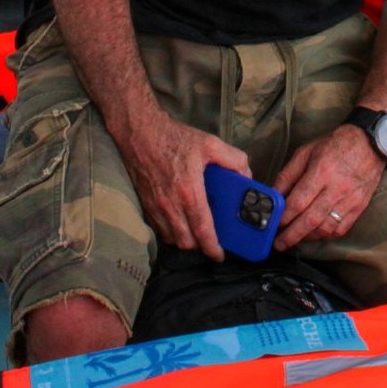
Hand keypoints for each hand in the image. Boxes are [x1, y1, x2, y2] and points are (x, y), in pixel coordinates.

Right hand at [118, 111, 250, 260]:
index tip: (219, 255)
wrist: (139, 132)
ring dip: (185, 240)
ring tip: (196, 232)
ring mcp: (155, 206)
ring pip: (171, 238)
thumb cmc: (175, 138)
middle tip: (210, 240)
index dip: (212, 247)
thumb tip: (247, 177)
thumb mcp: (210, 143)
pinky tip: (180, 221)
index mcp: (189, 191)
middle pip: (186, 241)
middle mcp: (170, 204)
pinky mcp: (145, 204)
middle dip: (200, 246)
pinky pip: (159, 229)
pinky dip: (171, 232)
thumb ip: (234, 160)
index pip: (202, 229)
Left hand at [272, 126, 383, 250]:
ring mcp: (350, 200)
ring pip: (325, 228)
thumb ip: (288, 174)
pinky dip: (326, 235)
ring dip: (308, 237)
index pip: (299, 202)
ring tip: (296, 237)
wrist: (370, 144)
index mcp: (322, 171)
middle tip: (279, 243)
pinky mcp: (359, 207)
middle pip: (310, 220)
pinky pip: (341, 229)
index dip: (284, 217)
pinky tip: (316, 233)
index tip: (274, 225)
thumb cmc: (336, 145)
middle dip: (292, 235)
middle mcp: (337, 188)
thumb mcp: (306, 152)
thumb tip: (274, 194)